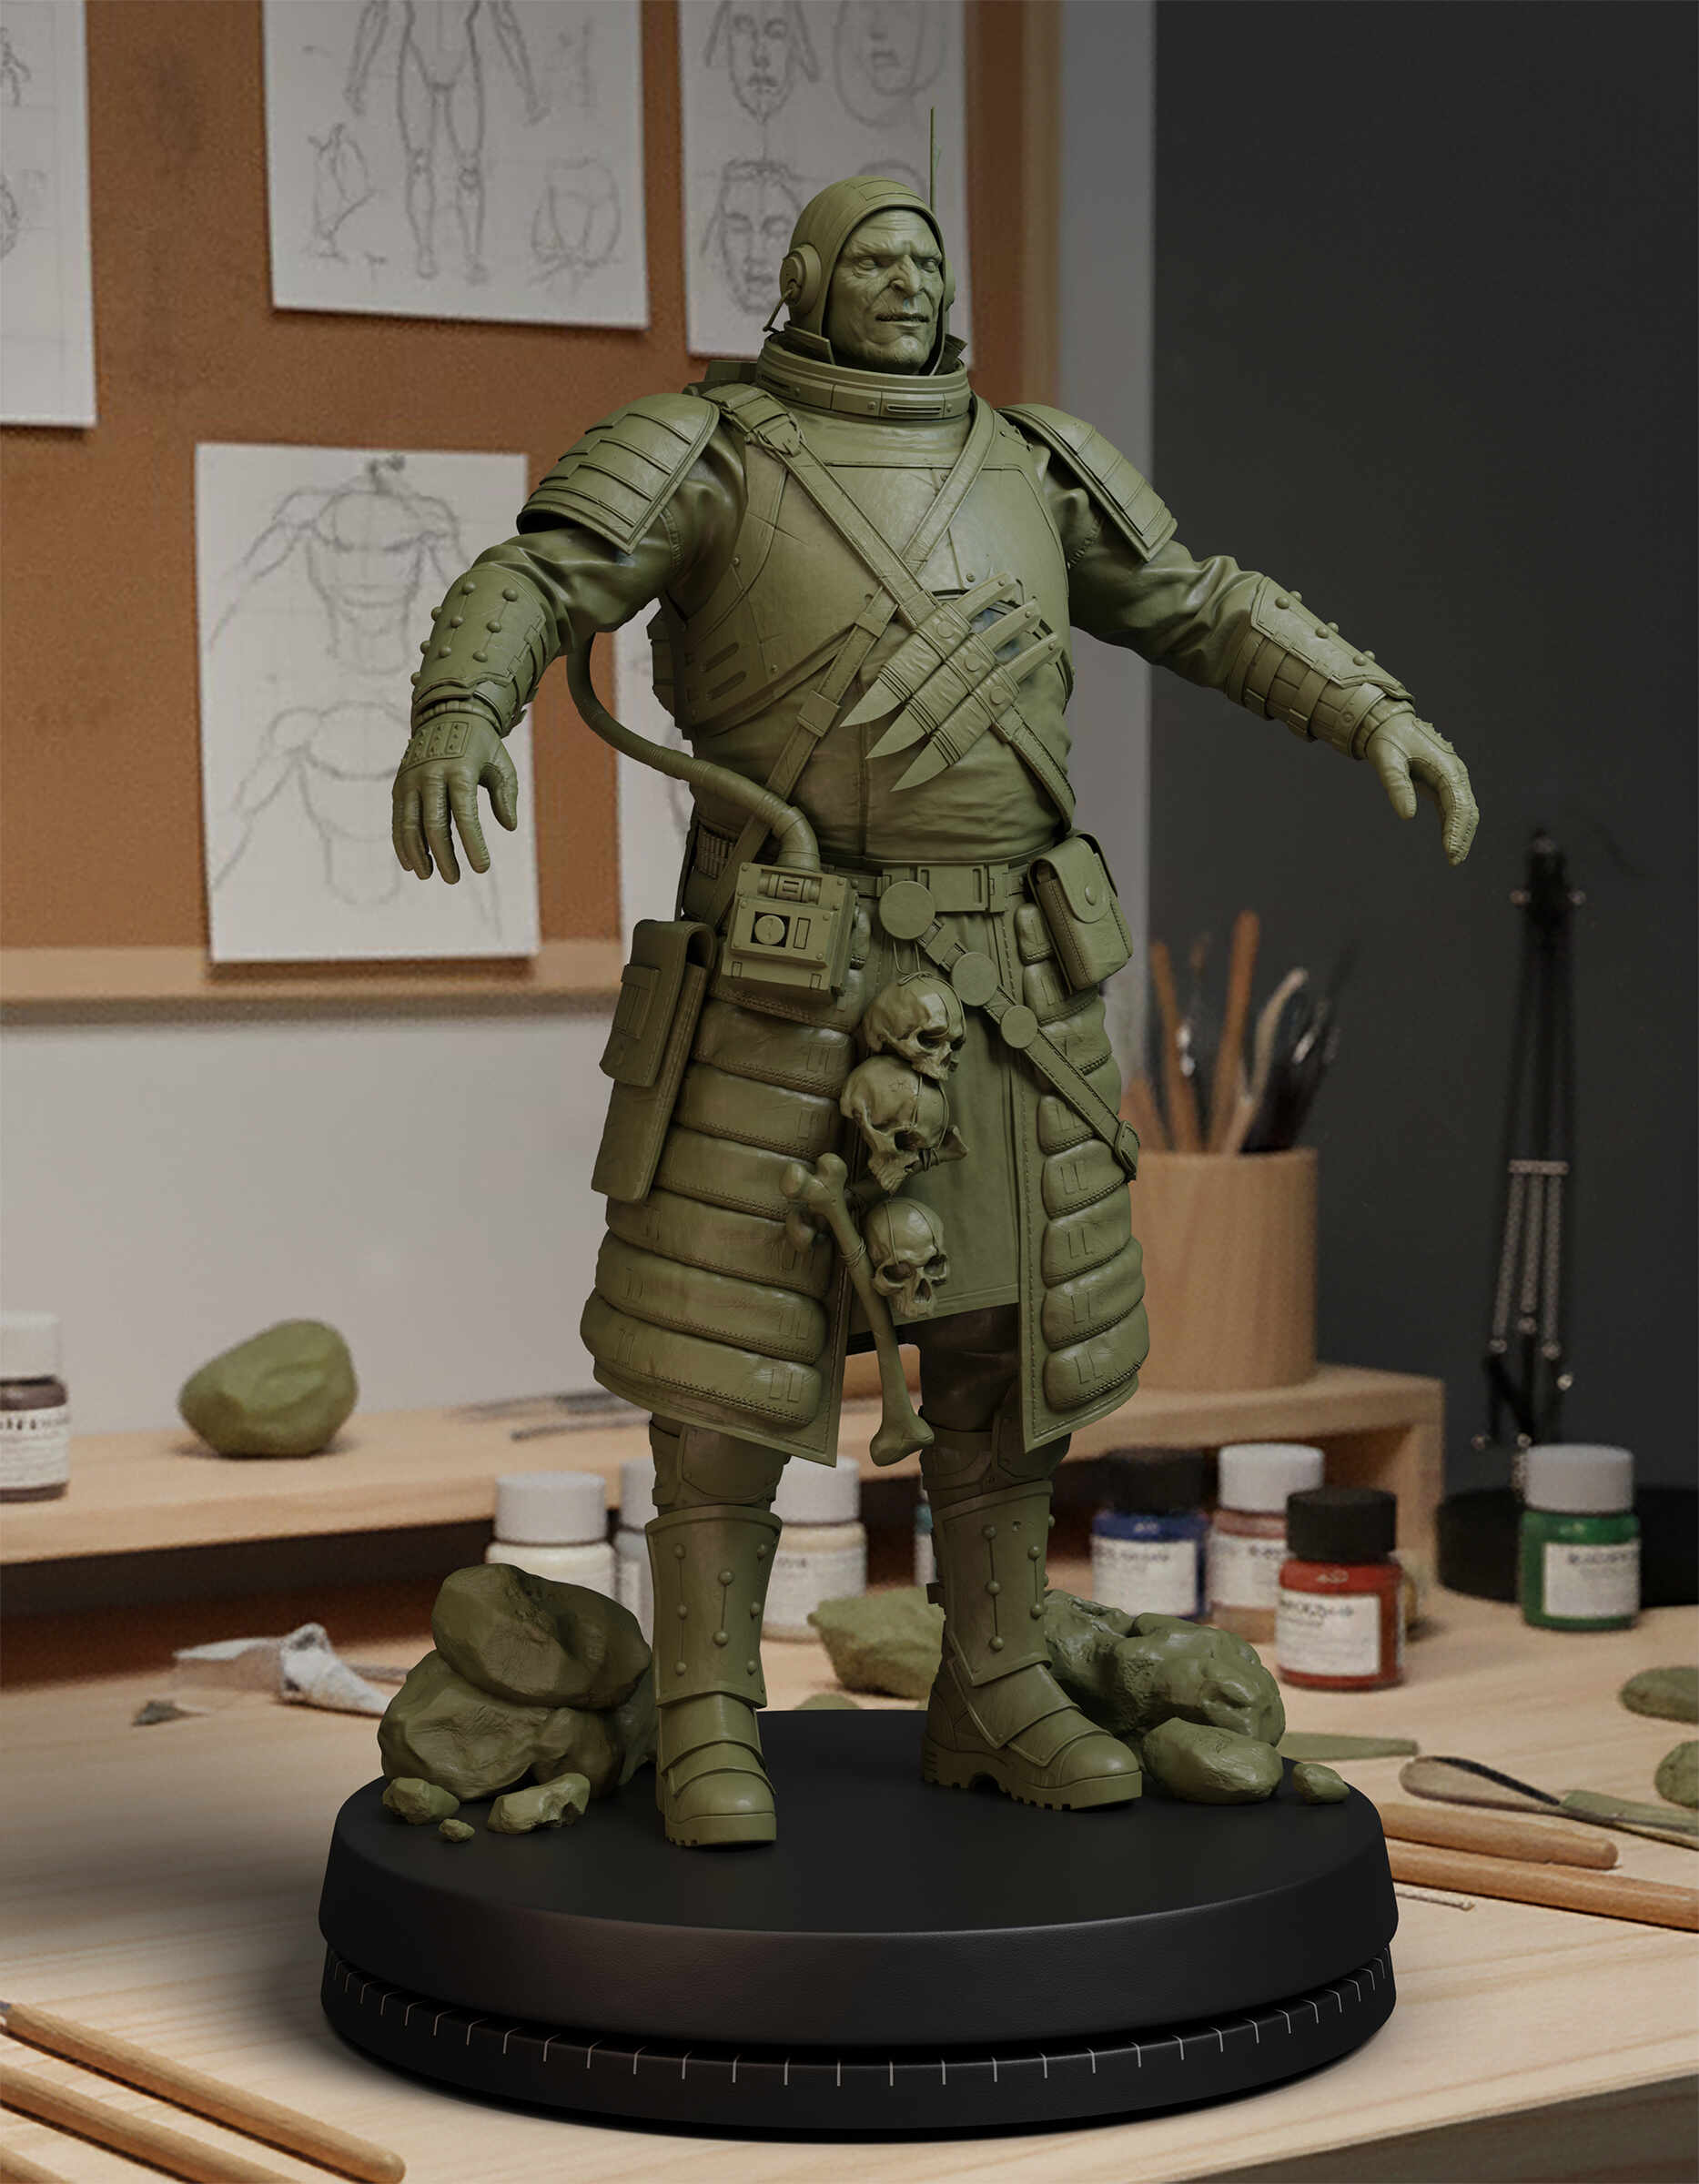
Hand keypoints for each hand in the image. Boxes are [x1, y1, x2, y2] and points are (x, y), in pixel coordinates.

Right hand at [392, 711, 518, 882]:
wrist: (446, 713)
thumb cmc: (480, 745)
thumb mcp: (500, 764)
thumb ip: (506, 795)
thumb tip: (509, 826)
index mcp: (460, 771)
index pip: (465, 815)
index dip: (473, 844)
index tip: (482, 868)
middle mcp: (431, 775)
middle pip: (434, 825)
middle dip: (444, 856)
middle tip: (454, 879)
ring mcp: (411, 780)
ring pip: (409, 824)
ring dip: (418, 854)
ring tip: (428, 875)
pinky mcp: (399, 785)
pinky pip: (398, 819)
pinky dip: (402, 843)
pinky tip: (411, 863)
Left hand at [1364, 713, 1478, 865]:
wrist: (1390, 724)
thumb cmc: (1389, 740)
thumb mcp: (1387, 761)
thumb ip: (1396, 786)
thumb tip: (1407, 816)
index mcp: (1446, 767)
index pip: (1458, 803)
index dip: (1456, 829)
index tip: (1450, 852)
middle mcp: (1455, 773)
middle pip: (1467, 809)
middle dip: (1462, 836)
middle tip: (1453, 860)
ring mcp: (1452, 778)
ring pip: (1465, 810)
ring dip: (1461, 834)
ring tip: (1454, 858)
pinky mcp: (1444, 784)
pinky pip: (1454, 808)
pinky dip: (1453, 826)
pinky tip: (1449, 844)